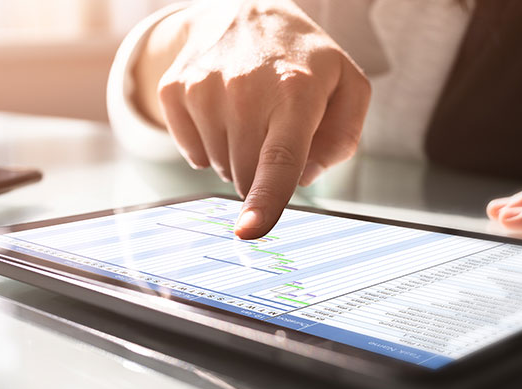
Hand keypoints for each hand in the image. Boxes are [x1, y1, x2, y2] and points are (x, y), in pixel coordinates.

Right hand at [142, 0, 369, 238]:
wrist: (241, 8)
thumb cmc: (302, 58)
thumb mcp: (346, 86)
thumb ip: (342, 138)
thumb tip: (304, 178)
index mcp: (295, 91)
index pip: (279, 159)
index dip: (264, 201)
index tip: (248, 232)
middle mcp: (244, 89)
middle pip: (247, 177)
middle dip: (263, 172)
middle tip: (273, 130)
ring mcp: (203, 88)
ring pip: (218, 168)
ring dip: (237, 156)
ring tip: (249, 114)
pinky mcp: (174, 90)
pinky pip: (191, 153)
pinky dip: (209, 145)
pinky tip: (223, 111)